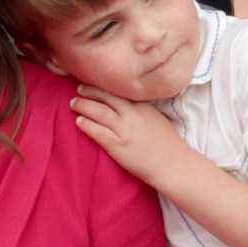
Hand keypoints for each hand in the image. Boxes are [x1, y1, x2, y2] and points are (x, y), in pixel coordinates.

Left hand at [71, 84, 188, 189]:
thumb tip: (125, 104)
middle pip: (107, 96)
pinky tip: (79, 121)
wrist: (173, 165)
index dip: (105, 85)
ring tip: (74, 103)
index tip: (94, 81)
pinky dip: (87, 125)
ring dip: (84, 105)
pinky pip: (98, 132)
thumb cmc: (167, 144)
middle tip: (79, 89)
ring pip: (99, 112)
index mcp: (143, 106)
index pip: (120, 90)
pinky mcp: (118, 146)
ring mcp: (125, 130)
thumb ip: (141, 109)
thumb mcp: (156, 118)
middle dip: (90, 90)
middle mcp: (132, 114)